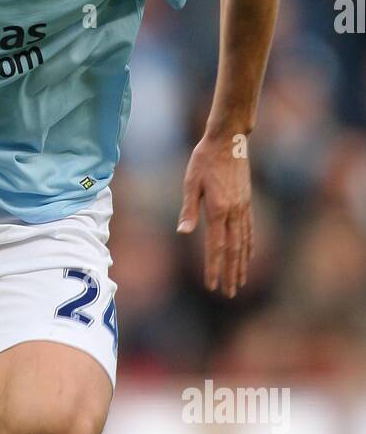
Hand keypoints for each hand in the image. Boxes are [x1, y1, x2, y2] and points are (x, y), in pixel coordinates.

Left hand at [177, 133, 252, 296]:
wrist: (229, 139)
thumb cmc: (204, 159)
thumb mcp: (191, 182)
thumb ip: (189, 209)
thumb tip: (184, 233)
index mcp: (218, 210)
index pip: (216, 246)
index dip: (213, 268)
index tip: (212, 285)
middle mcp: (234, 212)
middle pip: (233, 250)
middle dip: (230, 273)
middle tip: (229, 294)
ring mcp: (244, 207)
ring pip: (244, 243)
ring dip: (242, 264)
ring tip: (240, 281)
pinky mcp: (247, 202)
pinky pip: (250, 229)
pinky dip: (250, 246)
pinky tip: (249, 256)